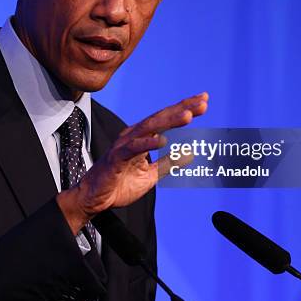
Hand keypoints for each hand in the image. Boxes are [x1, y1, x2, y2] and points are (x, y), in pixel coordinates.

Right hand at [57, 92, 208, 233]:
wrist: (96, 198)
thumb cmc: (120, 183)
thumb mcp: (152, 174)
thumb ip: (169, 162)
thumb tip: (190, 153)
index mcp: (143, 137)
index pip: (167, 119)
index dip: (185, 109)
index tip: (204, 101)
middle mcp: (134, 135)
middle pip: (161, 118)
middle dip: (183, 109)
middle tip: (203, 102)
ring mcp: (125, 145)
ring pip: (150, 128)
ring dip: (169, 121)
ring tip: (188, 116)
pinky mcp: (117, 157)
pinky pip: (134, 148)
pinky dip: (148, 143)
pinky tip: (163, 141)